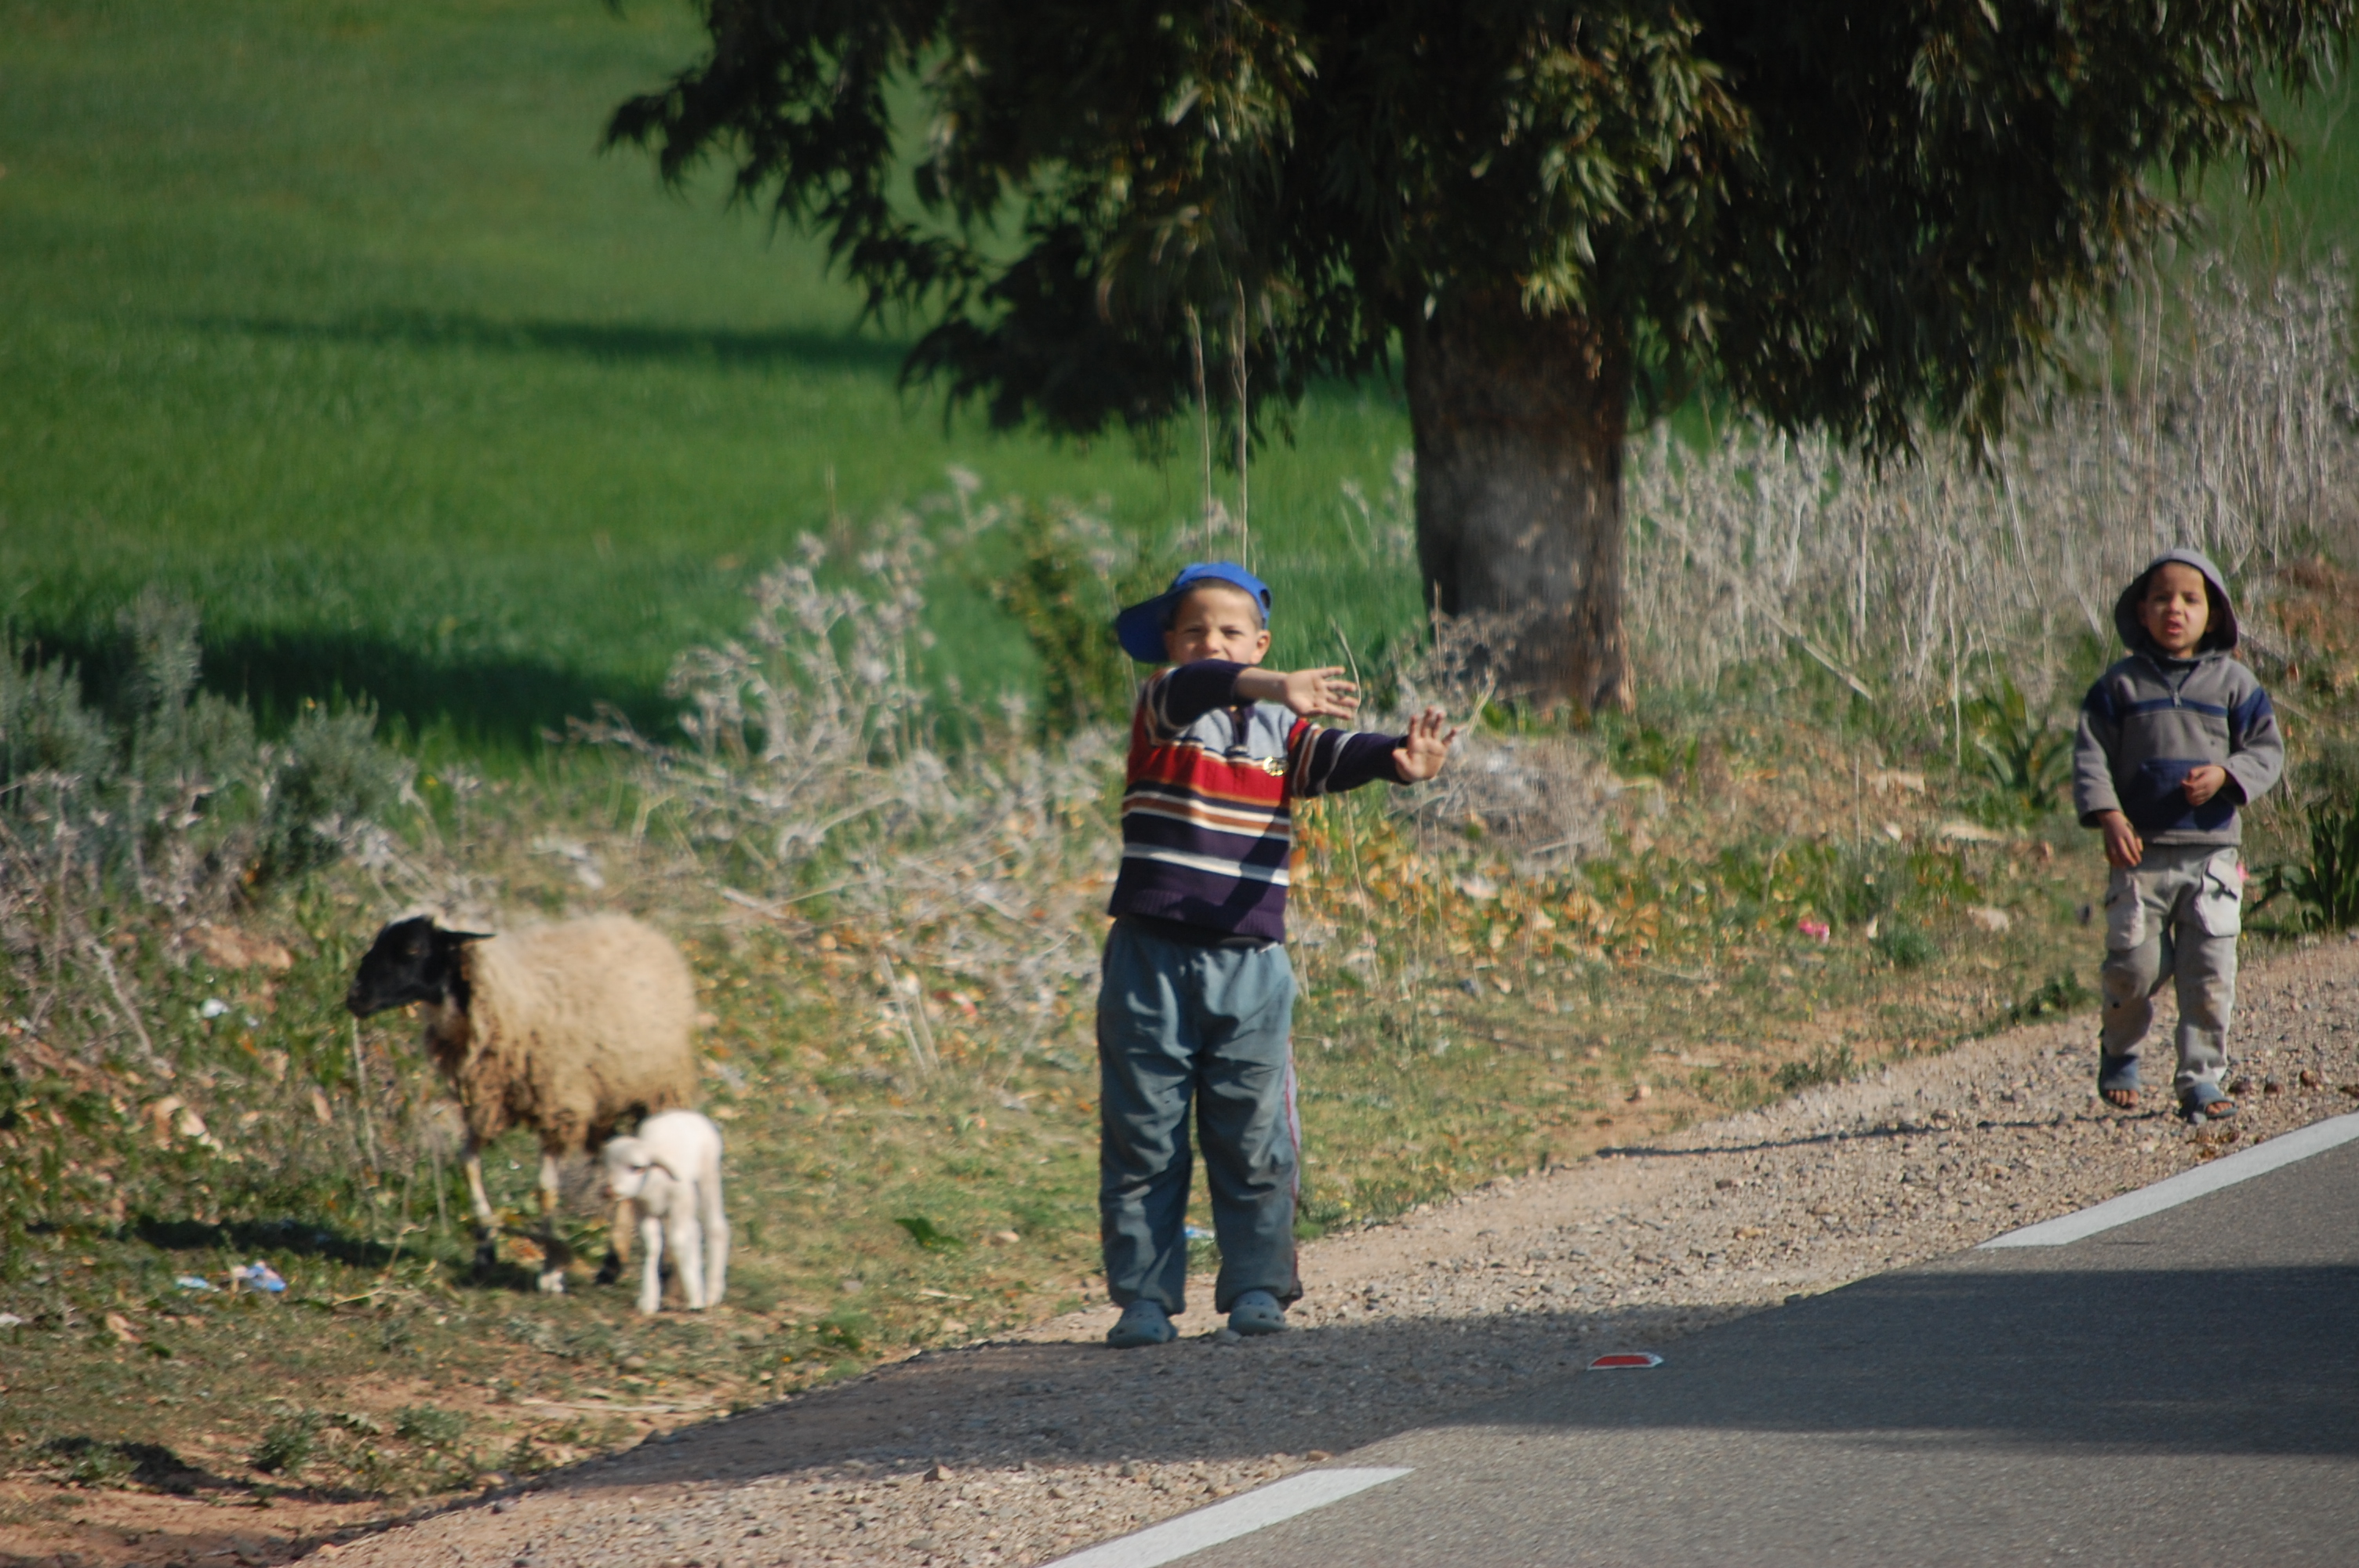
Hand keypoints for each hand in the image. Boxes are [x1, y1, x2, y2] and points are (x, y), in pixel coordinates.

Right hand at [1237, 666, 1359, 719]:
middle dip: (1347, 701)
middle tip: (1356, 703)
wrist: (1283, 689)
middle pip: (1338, 698)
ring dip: (1345, 686)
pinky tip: (1342, 671)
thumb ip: (1313, 712)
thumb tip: (1325, 711)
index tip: (1351, 716)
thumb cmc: (1293, 703)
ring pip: (1336, 685)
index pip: (1334, 710)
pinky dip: (1334, 671)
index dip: (1342, 713)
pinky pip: (1328, 672)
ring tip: (1353, 688)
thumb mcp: (1302, 711)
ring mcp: (1321, 684)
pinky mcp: (1316, 675)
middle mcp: (1323, 695)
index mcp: (1321, 705)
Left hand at [1392, 707, 1459, 781]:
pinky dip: (1451, 735)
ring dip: (1438, 722)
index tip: (1414, 715)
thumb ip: (1401, 759)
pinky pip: (1447, 740)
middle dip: (1427, 717)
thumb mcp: (1405, 766)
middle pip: (1425, 726)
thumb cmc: (1411, 770)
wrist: (1422, 774)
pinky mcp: (1441, 749)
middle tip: (1430, 707)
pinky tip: (1455, 729)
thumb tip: (1393, 753)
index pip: (1413, 731)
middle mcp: (1423, 740)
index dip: (1414, 723)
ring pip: (1436, 730)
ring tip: (1441, 713)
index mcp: (1414, 743)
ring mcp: (1433, 743)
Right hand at [2099, 810, 2142, 869]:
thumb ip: (2137, 840)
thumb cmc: (2124, 824)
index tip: (2139, 861)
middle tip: (2133, 865)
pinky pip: (2108, 854)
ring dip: (2119, 862)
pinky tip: (2115, 865)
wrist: (2109, 817)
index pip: (2132, 847)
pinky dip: (2111, 860)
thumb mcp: (2133, 829)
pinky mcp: (2105, 843)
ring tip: (2124, 867)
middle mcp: (2118, 838)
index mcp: (2126, 834)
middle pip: (2123, 852)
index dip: (2135, 856)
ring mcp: (2110, 841)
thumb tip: (2140, 851)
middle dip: (2128, 860)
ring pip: (2114, 855)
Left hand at [2182, 764, 2228, 806]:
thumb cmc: (2209, 771)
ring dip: (2188, 795)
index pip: (2193, 787)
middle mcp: (2207, 789)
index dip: (2185, 785)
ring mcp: (2208, 795)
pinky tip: (2191, 794)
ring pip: (2194, 800)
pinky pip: (2197, 803)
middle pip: (2192, 794)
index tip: (2182, 781)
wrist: (2222, 776)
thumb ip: (2193, 773)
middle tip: (2186, 785)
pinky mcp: (2207, 798)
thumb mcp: (2202, 768)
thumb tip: (2186, 781)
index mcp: (2206, 781)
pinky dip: (2191, 800)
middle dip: (2186, 790)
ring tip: (2189, 789)